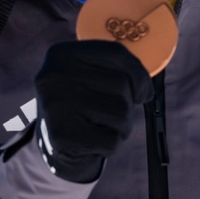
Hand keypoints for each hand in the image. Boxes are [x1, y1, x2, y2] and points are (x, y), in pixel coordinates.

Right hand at [32, 40, 154, 182]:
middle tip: (111, 114)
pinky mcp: (62, 136)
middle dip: (127, 104)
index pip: (115, 52)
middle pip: (120, 85)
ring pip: (120, 113)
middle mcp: (54, 76)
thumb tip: (146, 90)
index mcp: (61, 54)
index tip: (144, 92)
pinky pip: (110, 140)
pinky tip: (94, 142)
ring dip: (122, 126)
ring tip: (102, 127)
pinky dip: (111, 145)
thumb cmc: (82, 106)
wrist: (53, 145)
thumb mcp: (88, 77)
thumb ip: (117, 70)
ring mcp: (56, 106)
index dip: (139, 74)